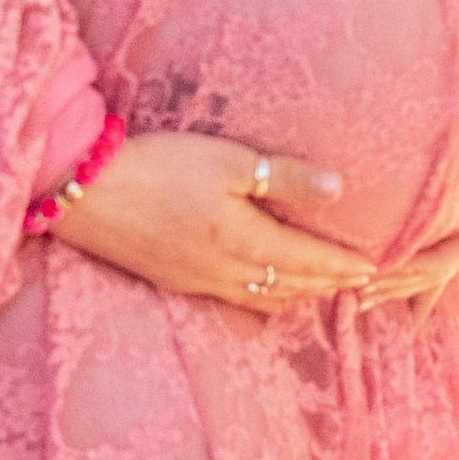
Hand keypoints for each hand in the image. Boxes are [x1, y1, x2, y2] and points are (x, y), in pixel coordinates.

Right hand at [47, 131, 376, 312]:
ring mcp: (196, 281)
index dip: (343, 265)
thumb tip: (339, 190)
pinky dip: (261, 298)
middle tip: (360, 286)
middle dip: (327, 286)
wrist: (83, 192)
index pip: (309, 260)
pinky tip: (261, 291)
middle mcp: (225, 271)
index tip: (375, 269)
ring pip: (261, 298)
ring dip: (296, 296)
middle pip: (290, 286)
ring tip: (320, 292)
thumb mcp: (228, 161)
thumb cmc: (159, 166)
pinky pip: (231, 298)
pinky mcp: (172, 279)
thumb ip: (285, 178)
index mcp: (244, 240)